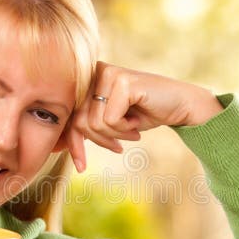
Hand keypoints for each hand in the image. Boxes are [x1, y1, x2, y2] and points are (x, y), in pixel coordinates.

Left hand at [66, 62, 223, 171]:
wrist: (180, 106)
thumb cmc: (143, 114)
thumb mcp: (109, 122)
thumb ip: (86, 125)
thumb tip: (59, 144)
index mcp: (89, 79)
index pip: (69, 116)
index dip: (73, 143)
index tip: (81, 166)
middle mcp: (95, 71)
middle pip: (80, 121)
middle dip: (99, 140)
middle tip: (118, 146)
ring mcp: (108, 74)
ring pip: (95, 122)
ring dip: (116, 135)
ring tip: (132, 129)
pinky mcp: (122, 81)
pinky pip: (110, 119)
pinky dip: (125, 128)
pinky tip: (137, 122)